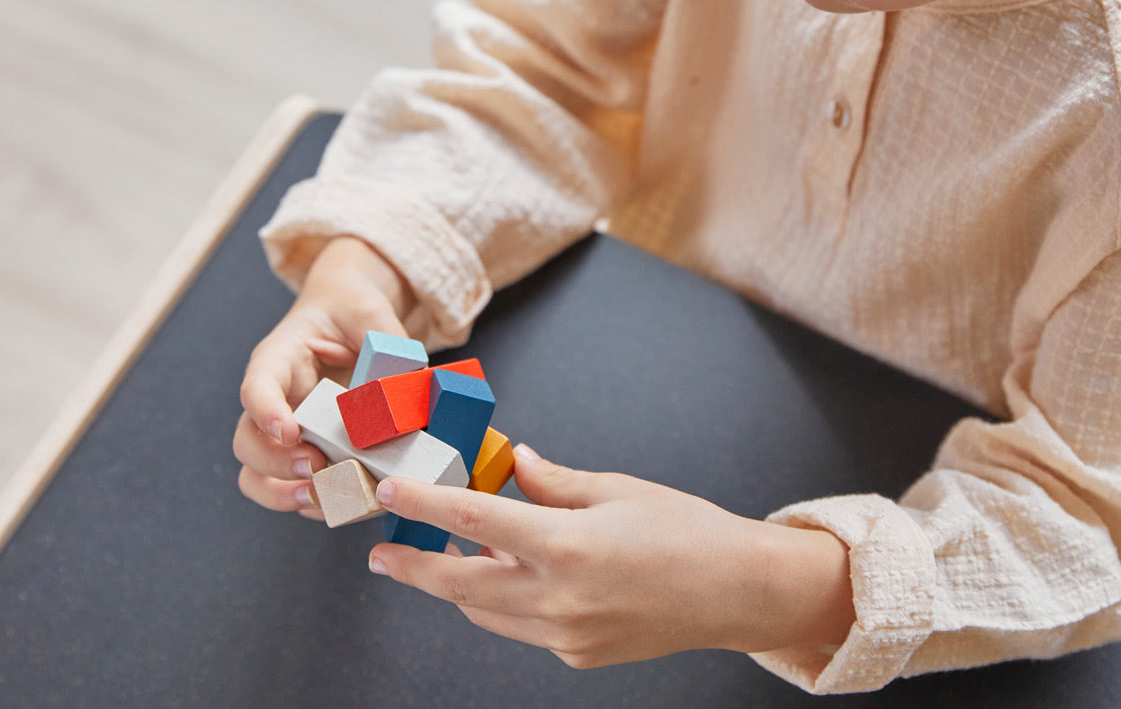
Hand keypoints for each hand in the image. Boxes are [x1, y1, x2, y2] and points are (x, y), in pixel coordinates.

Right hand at [234, 236, 415, 517]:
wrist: (348, 318)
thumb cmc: (351, 311)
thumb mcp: (369, 312)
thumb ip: (382, 340)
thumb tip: (401, 385)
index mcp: (279, 358)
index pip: (258, 386)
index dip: (266, 411)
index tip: (289, 431)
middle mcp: (274, 400)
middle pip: (247, 441)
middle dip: (275, 464)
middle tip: (315, 468)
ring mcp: (285, 432)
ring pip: (257, 474)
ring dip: (283, 494)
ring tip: (321, 499)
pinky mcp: (307, 452)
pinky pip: (295, 487)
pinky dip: (315, 502)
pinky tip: (345, 505)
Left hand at [368, 445, 855, 667]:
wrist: (736, 592)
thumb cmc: (687, 532)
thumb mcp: (617, 490)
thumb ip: (554, 482)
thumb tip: (515, 465)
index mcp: (566, 545)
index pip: (472, 518)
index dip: (424, 503)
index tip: (392, 491)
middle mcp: (558, 598)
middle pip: (458, 584)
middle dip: (413, 568)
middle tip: (384, 554)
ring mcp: (565, 635)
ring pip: (486, 610)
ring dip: (462, 584)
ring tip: (460, 551)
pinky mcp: (577, 655)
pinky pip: (524, 627)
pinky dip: (510, 600)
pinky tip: (524, 574)